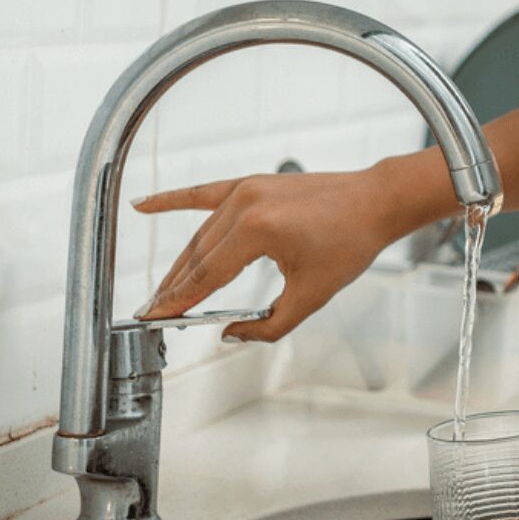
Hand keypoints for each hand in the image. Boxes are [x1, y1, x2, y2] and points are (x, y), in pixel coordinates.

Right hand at [132, 167, 406, 341]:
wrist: (375, 202)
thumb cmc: (350, 243)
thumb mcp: (312, 296)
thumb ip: (268, 326)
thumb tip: (229, 336)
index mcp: (258, 231)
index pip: (206, 277)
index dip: (178, 303)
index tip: (155, 319)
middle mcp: (246, 204)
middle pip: (198, 256)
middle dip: (174, 287)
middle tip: (153, 313)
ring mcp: (247, 189)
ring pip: (201, 234)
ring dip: (180, 263)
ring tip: (161, 291)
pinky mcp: (252, 182)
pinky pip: (204, 193)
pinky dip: (174, 199)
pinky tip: (142, 204)